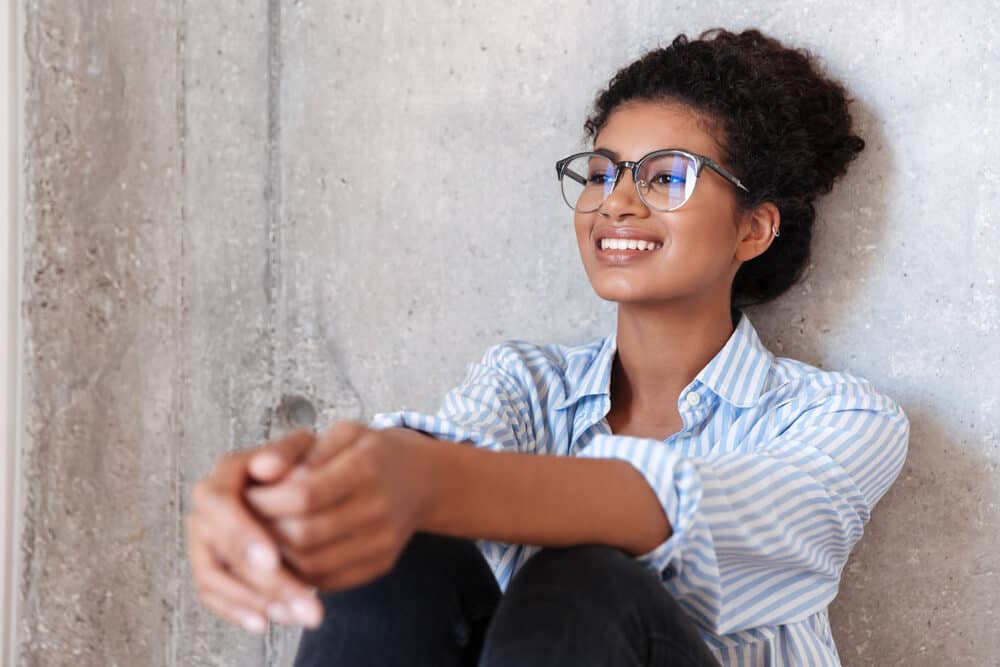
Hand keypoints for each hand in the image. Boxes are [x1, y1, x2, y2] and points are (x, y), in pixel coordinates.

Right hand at [186, 429, 324, 632]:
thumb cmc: (304, 462)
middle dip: (260, 580)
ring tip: (295, 615)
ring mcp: (205, 539)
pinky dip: (238, 610)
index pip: (220, 503)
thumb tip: (266, 466)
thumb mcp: (303, 448)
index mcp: (225, 474)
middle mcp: (207, 508)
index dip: (242, 533)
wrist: (303, 476)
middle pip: (220, 550)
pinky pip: (215, 594)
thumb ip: (285, 453)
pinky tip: (267, 622)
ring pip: (216, 577)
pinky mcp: (212, 564)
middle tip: (302, 602)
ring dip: (254, 601)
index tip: (272, 559)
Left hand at [245, 419, 433, 593]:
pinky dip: (298, 570)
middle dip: (264, 530)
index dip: (266, 500)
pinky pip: (326, 579)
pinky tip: (289, 551)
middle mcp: (379, 510)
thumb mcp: (342, 433)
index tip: (247, 493)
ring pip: (310, 564)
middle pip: (304, 535)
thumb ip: (294, 449)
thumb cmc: (374, 453)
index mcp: (367, 468)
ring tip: (264, 534)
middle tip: (249, 518)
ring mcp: (381, 543)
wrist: (424, 481)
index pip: (304, 495)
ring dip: (276, 555)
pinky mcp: (379, 566)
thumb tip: (256, 469)